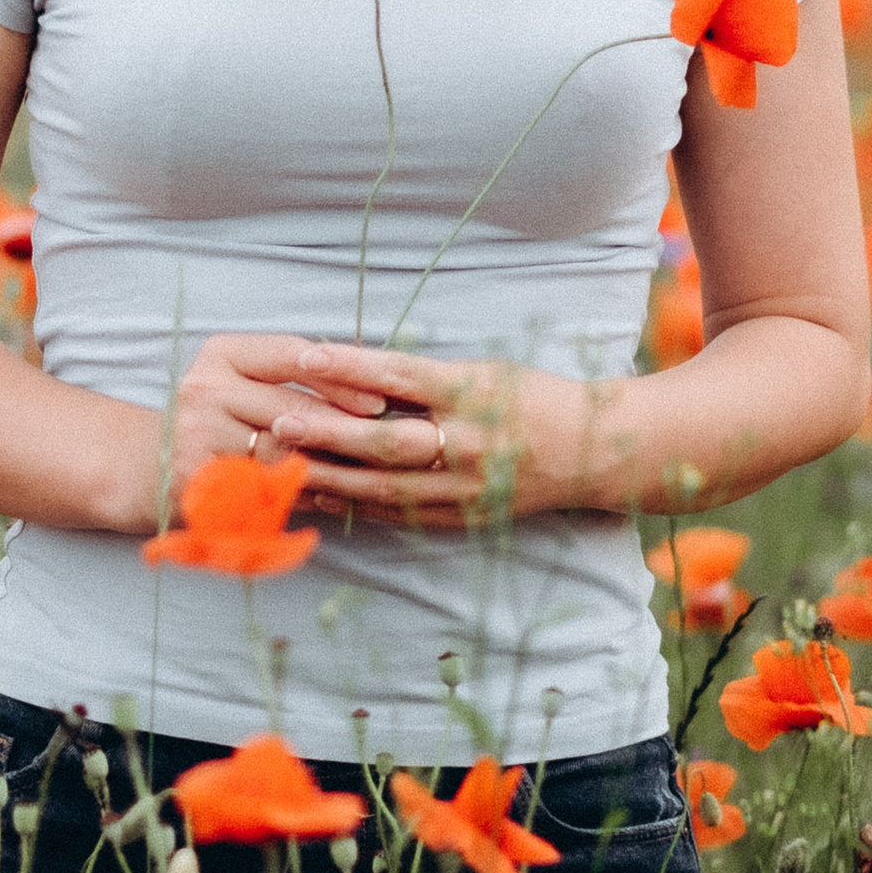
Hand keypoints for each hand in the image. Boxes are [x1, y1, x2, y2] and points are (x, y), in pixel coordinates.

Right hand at [160, 331, 393, 521]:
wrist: (141, 464)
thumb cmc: (212, 421)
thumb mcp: (240, 383)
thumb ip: (293, 383)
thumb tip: (372, 397)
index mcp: (223, 353)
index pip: (292, 356)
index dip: (340, 380)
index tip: (379, 402)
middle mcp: (206, 387)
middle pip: (292, 409)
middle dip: (344, 431)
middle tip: (387, 448)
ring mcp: (197, 434)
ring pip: (282, 454)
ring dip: (329, 469)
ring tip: (366, 477)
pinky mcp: (195, 478)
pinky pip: (261, 489)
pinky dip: (298, 496)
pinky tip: (325, 501)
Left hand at [259, 341, 550, 527]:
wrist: (592, 451)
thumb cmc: (531, 396)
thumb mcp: (483, 371)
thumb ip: (423, 377)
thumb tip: (353, 368)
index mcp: (475, 393)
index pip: (402, 375)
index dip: (351, 366)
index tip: (306, 356)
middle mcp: (471, 443)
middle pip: (388, 442)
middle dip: (329, 435)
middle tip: (279, 423)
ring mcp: (468, 487)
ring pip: (388, 487)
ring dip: (332, 478)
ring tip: (285, 467)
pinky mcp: (466, 516)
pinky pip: (403, 513)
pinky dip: (359, 506)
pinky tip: (323, 498)